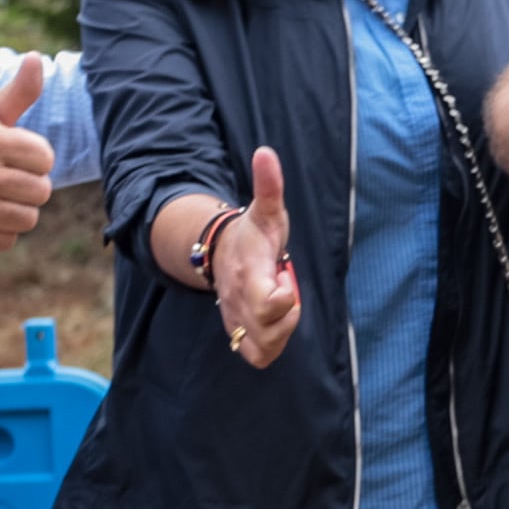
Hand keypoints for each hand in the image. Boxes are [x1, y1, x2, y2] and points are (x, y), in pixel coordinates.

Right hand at [0, 52, 56, 255]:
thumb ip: (17, 92)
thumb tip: (37, 58)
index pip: (44, 158)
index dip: (34, 159)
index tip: (13, 157)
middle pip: (40, 192)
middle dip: (27, 187)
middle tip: (2, 181)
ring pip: (26, 219)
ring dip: (14, 211)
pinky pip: (4, 241)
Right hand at [215, 147, 300, 368]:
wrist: (221, 251)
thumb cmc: (253, 233)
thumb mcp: (266, 209)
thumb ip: (268, 185)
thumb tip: (266, 152)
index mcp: (249, 274)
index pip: (270, 303)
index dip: (286, 296)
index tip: (285, 274)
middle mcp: (239, 302)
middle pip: (269, 334)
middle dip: (286, 315)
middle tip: (284, 288)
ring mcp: (237, 320)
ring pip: (263, 350)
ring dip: (281, 333)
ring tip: (280, 306)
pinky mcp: (239, 332)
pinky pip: (256, 356)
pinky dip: (270, 346)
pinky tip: (276, 321)